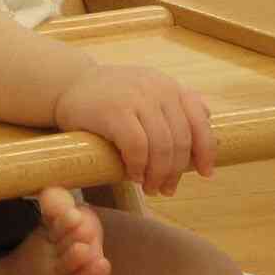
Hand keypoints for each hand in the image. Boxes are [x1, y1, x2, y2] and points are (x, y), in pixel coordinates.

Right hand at [55, 61, 216, 196]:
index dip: (206, 151)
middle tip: (166, 189)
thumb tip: (207, 125)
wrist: (68, 85)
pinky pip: (137, 147)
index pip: (200, 121)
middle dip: (177, 171)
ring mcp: (137, 98)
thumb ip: (174, 106)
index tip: (206, 173)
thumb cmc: (110, 96)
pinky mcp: (115, 111)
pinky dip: (139, 166)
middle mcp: (158, 89)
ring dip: (158, 174)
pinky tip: (133, 175)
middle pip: (181, 140)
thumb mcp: (147, 92)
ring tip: (151, 187)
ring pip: (162, 147)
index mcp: (170, 87)